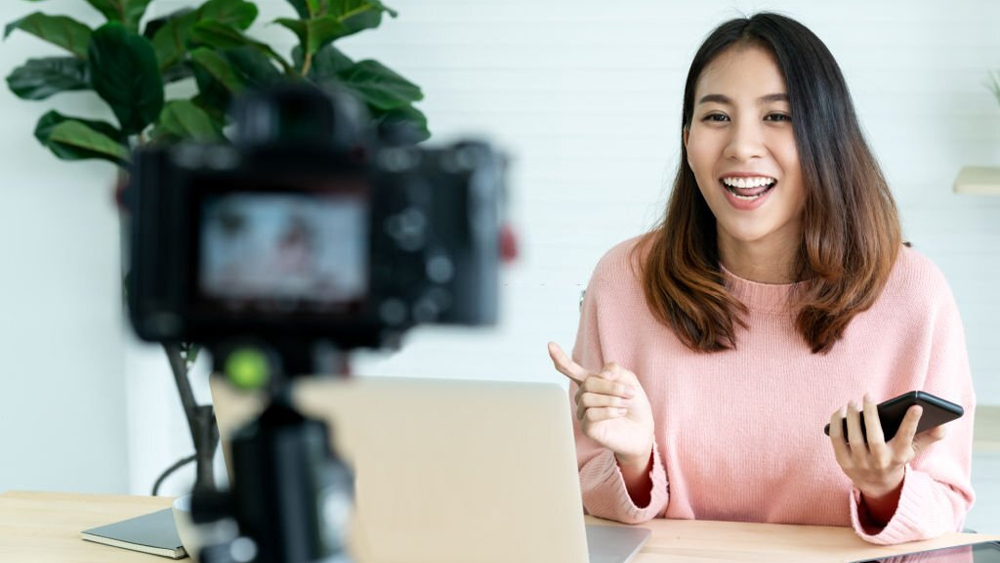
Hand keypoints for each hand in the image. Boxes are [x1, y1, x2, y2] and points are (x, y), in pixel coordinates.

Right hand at [548, 342, 653, 466]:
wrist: (643, 428)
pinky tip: (620, 413)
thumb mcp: (629, 379)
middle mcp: (583, 396)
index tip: (550, 344)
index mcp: (591, 382)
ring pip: (587, 398)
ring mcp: (583, 412)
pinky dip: (609, 411)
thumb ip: (614, 369)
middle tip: (630, 392)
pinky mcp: (586, 427)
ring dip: (611, 399)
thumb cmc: (635, 404)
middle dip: (611, 386)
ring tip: (625, 404)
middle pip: (588, 383)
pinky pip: (590, 414)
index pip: (571, 369)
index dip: (560, 358)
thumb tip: (599, 375)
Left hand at [829, 393, 946, 498]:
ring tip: (853, 402)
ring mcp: (860, 463)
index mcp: (899, 456)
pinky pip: (837, 439)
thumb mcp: (913, 450)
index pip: (906, 438)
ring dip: (852, 417)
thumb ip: (928, 437)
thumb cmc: (895, 458)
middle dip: (871, 415)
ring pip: (853, 438)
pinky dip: (836, 423)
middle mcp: (880, 461)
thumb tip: (943, 426)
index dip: (912, 422)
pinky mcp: (843, 462)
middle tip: (868, 395)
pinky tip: (840, 411)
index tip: (917, 406)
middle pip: (874, 438)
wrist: (877, 485)